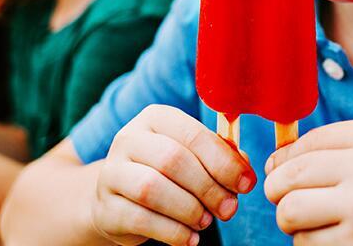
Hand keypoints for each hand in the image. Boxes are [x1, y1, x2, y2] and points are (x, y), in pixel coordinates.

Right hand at [92, 104, 256, 245]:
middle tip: (229, 209)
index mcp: (155, 118)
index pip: (193, 134)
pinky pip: (141, 219)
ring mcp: (112, 173)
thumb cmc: (167, 174)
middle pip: (172, 160)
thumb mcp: (193, 158)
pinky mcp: (106, 207)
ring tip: (206, 221)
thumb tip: (243, 172)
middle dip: (208, 188)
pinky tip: (190, 238)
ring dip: (189, 209)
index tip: (246, 184)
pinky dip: (173, 232)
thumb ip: (221, 158)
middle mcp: (128, 139)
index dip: (223, 161)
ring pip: (152, 189)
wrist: (118, 200)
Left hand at [263, 118, 352, 244]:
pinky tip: (337, 242)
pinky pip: (306, 245)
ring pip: (291, 213)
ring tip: (318, 225)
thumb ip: (346, 145)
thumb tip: (277, 161)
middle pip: (290, 176)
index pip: (308, 142)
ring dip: (294, 223)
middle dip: (278, 192)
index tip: (282, 173)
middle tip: (286, 201)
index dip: (285, 159)